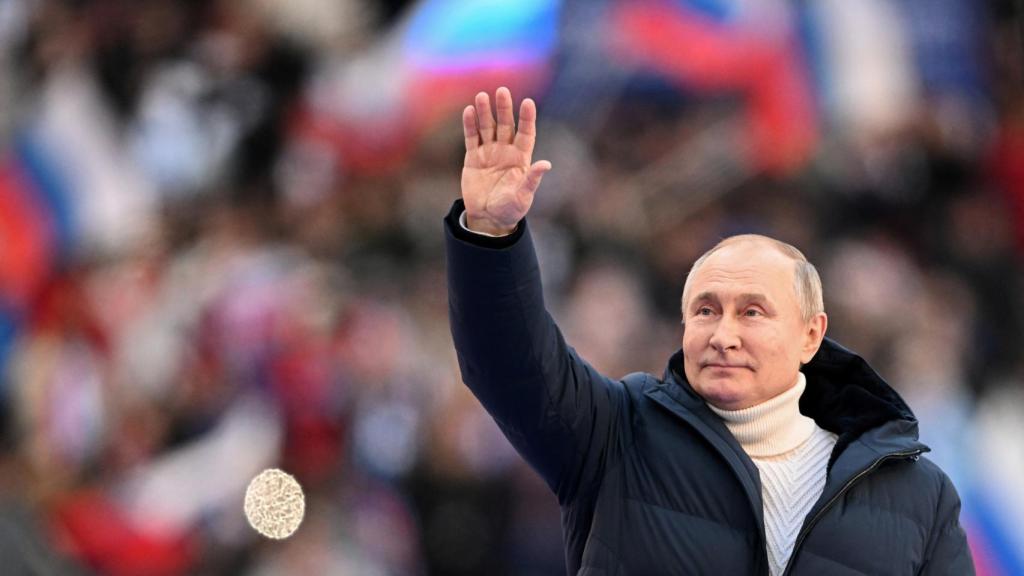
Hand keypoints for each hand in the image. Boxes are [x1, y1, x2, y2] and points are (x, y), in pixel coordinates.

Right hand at [461, 87, 551, 234]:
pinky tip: (469, 111)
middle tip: (502, 91)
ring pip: (487, 127)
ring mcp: (489, 152)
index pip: (526, 133)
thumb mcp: (523, 196)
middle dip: (504, 109)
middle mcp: (506, 151)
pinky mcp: (473, 158)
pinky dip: (470, 125)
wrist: (488, 218)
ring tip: (482, 96)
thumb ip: (532, 179)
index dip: (527, 118)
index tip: (528, 102)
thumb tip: (546, 164)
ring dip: (485, 112)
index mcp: (521, 158)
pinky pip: (472, 138)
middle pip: (506, 125)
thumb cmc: (511, 209)